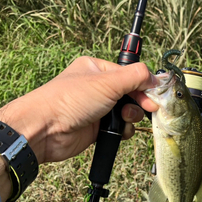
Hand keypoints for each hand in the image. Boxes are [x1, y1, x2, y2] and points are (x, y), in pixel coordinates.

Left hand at [0, 57, 158, 164]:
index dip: (144, 84)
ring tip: (124, 119)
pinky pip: (118, 128)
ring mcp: (97, 108)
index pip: (130, 74)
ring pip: (126, 112)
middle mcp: (97, 87)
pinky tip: (118, 131)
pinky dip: (122, 130)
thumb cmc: (70, 100)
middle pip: (131, 93)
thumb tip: (155, 78)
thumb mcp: (108, 82)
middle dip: (139, 102)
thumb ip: (136, 77)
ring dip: (130, 117)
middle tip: (149, 108)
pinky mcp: (96, 128)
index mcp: (97, 69)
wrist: (45, 129)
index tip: (154, 94)